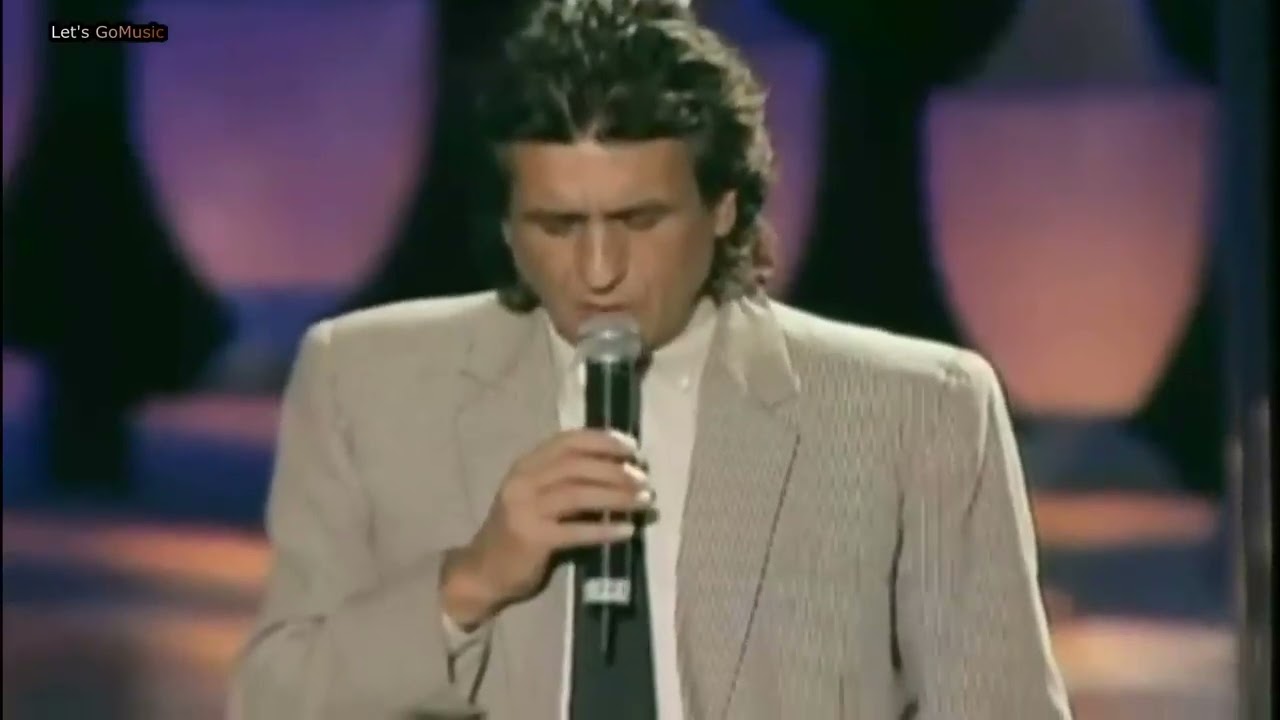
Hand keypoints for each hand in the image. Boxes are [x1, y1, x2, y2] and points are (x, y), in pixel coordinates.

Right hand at [440, 429, 650, 628]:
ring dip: (616, 496)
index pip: (568, 441)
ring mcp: (525, 510)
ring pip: (579, 494)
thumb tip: (620, 470)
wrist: (482, 572)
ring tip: (644, 502)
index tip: (632, 447)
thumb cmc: (517, 531)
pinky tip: (627, 531)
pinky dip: (604, 529)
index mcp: (526, 465)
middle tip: (645, 480)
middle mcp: (523, 481)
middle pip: (577, 465)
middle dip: (616, 470)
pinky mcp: (532, 538)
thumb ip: (565, 479)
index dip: (603, 440)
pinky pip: (576, 530)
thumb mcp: (535, 495)